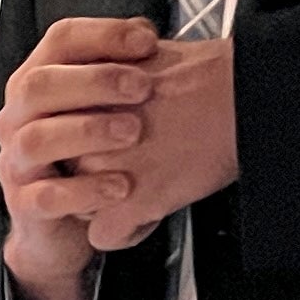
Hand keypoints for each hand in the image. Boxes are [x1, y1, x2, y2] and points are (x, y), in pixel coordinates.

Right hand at [0, 18, 162, 299]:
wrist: (64, 226)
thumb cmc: (88, 159)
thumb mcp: (104, 107)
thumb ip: (119, 70)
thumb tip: (146, 34)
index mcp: (38, 84)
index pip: (59, 41)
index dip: (103, 35)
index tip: (147, 42)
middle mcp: (19, 119)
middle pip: (38, 84)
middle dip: (95, 81)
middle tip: (142, 88)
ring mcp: (17, 162)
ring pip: (37, 138)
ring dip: (88, 131)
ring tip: (133, 133)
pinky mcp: (24, 204)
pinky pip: (46, 196)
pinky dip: (86, 190)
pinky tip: (121, 186)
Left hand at [81, 33, 236, 247]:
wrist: (239, 97)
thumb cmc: (207, 78)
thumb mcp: (141, 62)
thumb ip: (113, 83)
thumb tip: (112, 88)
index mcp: (83, 102)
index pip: (59, 134)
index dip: (86, 141)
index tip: (108, 141)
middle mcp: (84, 138)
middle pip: (70, 172)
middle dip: (99, 174)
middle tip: (139, 162)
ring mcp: (102, 173)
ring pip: (85, 205)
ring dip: (115, 203)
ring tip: (152, 184)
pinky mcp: (127, 205)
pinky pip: (105, 236)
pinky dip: (129, 231)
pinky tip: (152, 211)